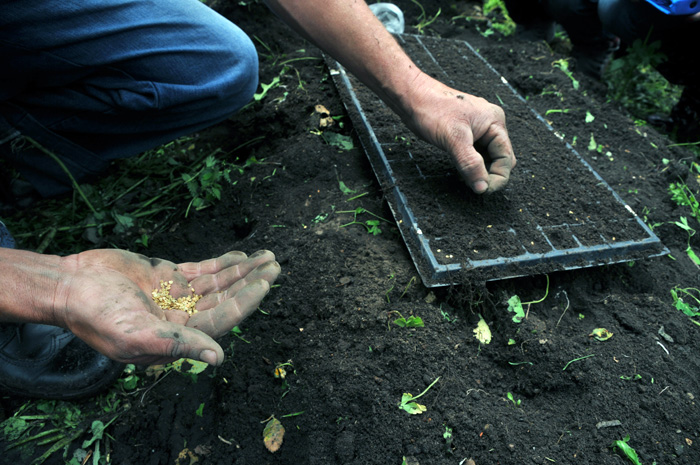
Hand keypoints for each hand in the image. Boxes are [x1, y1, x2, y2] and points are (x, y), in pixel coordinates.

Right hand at [52, 249, 279, 365]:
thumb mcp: (137, 335)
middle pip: (226, 299)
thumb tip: (218, 358)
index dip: (245, 301)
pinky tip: (239, 256)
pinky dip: (221, 264)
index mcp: (178, 337)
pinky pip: (201, 270)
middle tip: (274, 266)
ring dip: (241, 271)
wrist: (71, 287)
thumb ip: (178, 345)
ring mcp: (176, 295)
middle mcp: (182, 317)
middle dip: (251, 283)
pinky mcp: (167, 276)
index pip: (221, 319)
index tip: (265, 283)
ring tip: (267, 257)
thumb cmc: (98, 316)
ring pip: (217, 283)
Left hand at [403, 73, 515, 193]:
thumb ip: (470, 163)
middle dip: (490, 174)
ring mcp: (479, 128)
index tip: (482, 191)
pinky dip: (471, 164)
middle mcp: (491, 124)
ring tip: (464, 177)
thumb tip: (483, 187)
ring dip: (479, 170)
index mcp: (495, 122)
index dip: (497, 177)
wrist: (411, 96)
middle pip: (501, 158)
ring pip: (487, 157)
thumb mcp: (452, 138)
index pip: (506, 158)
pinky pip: (476, 153)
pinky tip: (459, 168)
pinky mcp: (467, 132)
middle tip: (472, 185)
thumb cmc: (431, 110)